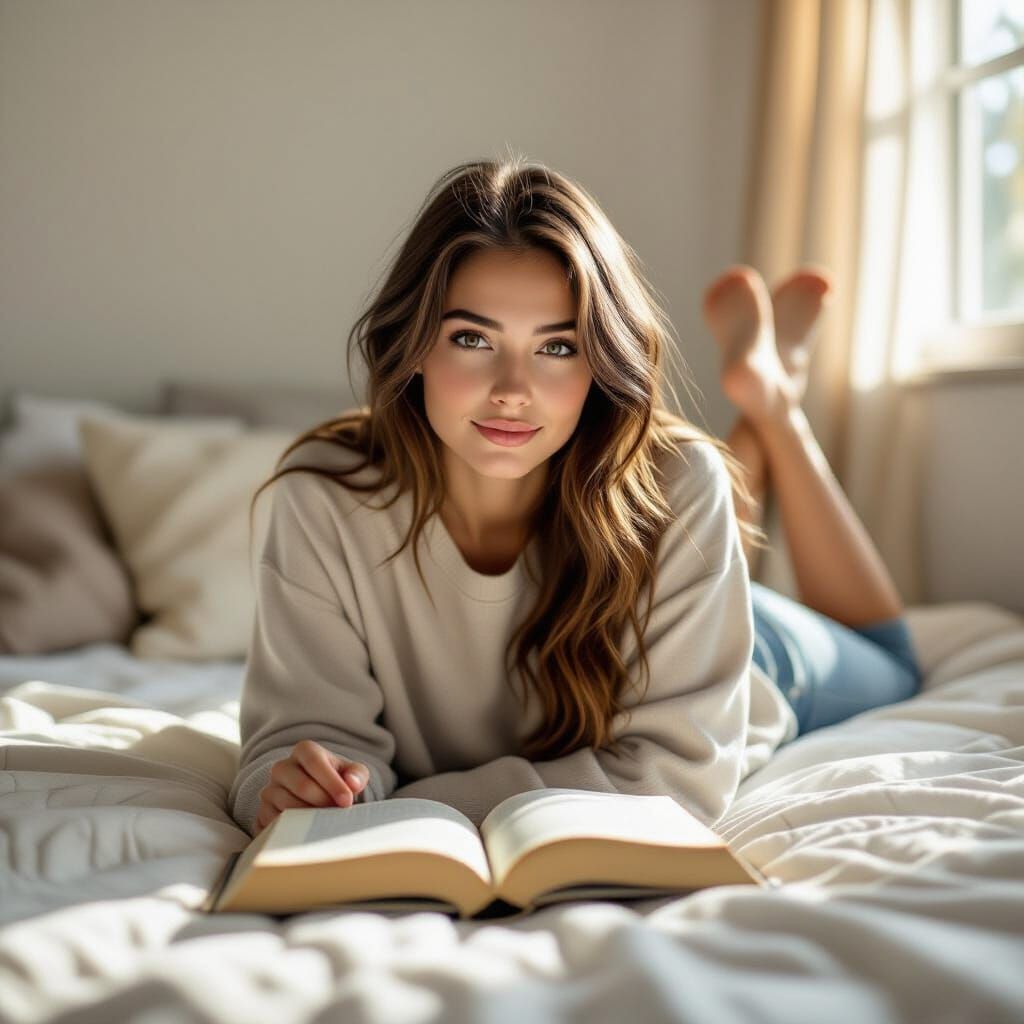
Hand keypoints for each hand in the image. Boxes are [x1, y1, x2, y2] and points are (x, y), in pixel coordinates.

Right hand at [255, 740, 369, 834]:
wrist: (318, 797)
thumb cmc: (336, 781)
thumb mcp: (351, 773)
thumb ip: (357, 774)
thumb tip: (352, 783)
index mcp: (303, 751)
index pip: (314, 761)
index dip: (331, 782)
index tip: (347, 801)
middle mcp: (282, 768)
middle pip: (302, 786)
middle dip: (324, 802)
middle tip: (338, 813)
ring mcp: (269, 791)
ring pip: (288, 807)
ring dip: (311, 818)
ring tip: (325, 822)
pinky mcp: (262, 813)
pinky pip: (275, 824)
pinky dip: (294, 830)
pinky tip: (308, 831)